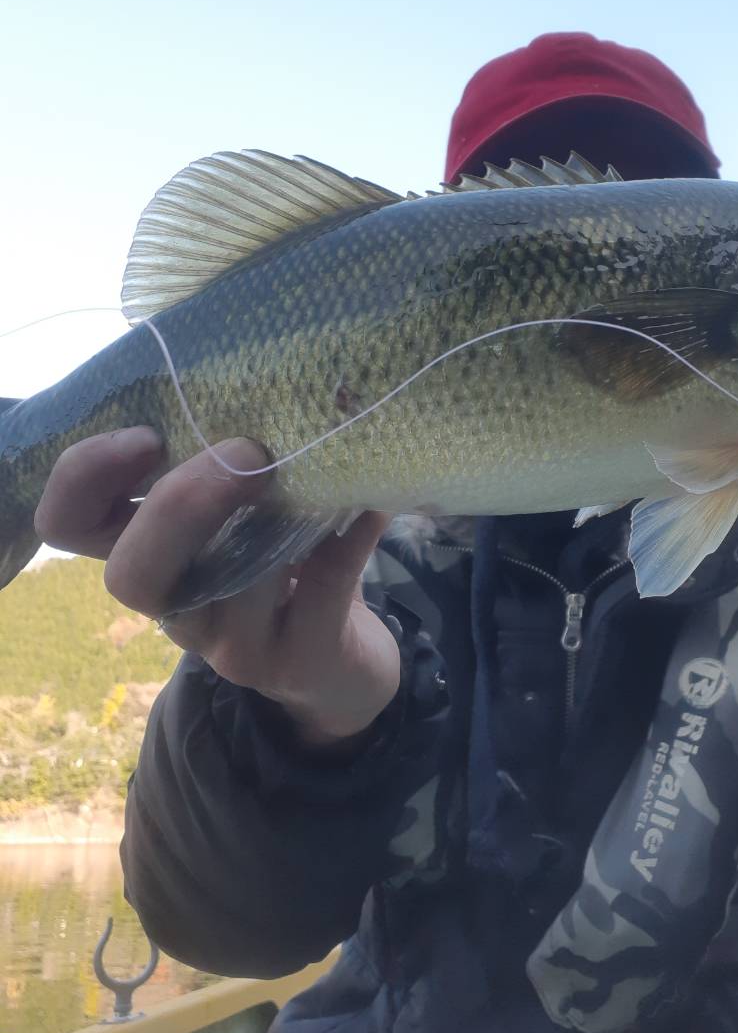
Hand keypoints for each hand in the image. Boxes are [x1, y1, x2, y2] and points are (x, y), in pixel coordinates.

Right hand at [34, 428, 398, 745]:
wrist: (344, 662)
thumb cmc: (282, 567)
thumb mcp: (240, 514)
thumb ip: (224, 463)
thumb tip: (251, 369)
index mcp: (150, 557)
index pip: (68, 525)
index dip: (85, 478)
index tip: (145, 434)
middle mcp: (179, 608)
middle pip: (132, 576)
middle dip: (178, 506)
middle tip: (243, 451)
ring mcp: (237, 645)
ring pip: (230, 591)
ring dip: (273, 522)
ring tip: (317, 469)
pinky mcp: (304, 659)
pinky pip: (322, 595)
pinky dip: (350, 541)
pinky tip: (374, 502)